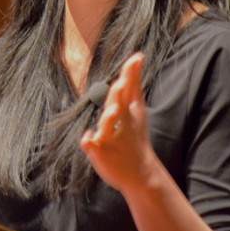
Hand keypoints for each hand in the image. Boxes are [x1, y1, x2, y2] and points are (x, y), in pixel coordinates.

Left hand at [80, 52, 158, 192]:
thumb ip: (134, 84)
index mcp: (130, 113)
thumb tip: (137, 56)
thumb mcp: (137, 110)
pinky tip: (88, 139)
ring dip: (108, 120)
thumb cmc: (136, 137)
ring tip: (111, 112)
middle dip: (119, 97)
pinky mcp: (101, 153)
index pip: (130, 90)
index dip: (132, 74)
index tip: (137, 58)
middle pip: (119, 107)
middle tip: (121, 84)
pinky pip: (92, 145)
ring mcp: (111, 139)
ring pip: (107, 127)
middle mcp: (121, 124)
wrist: (141, 174)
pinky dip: (90, 142)